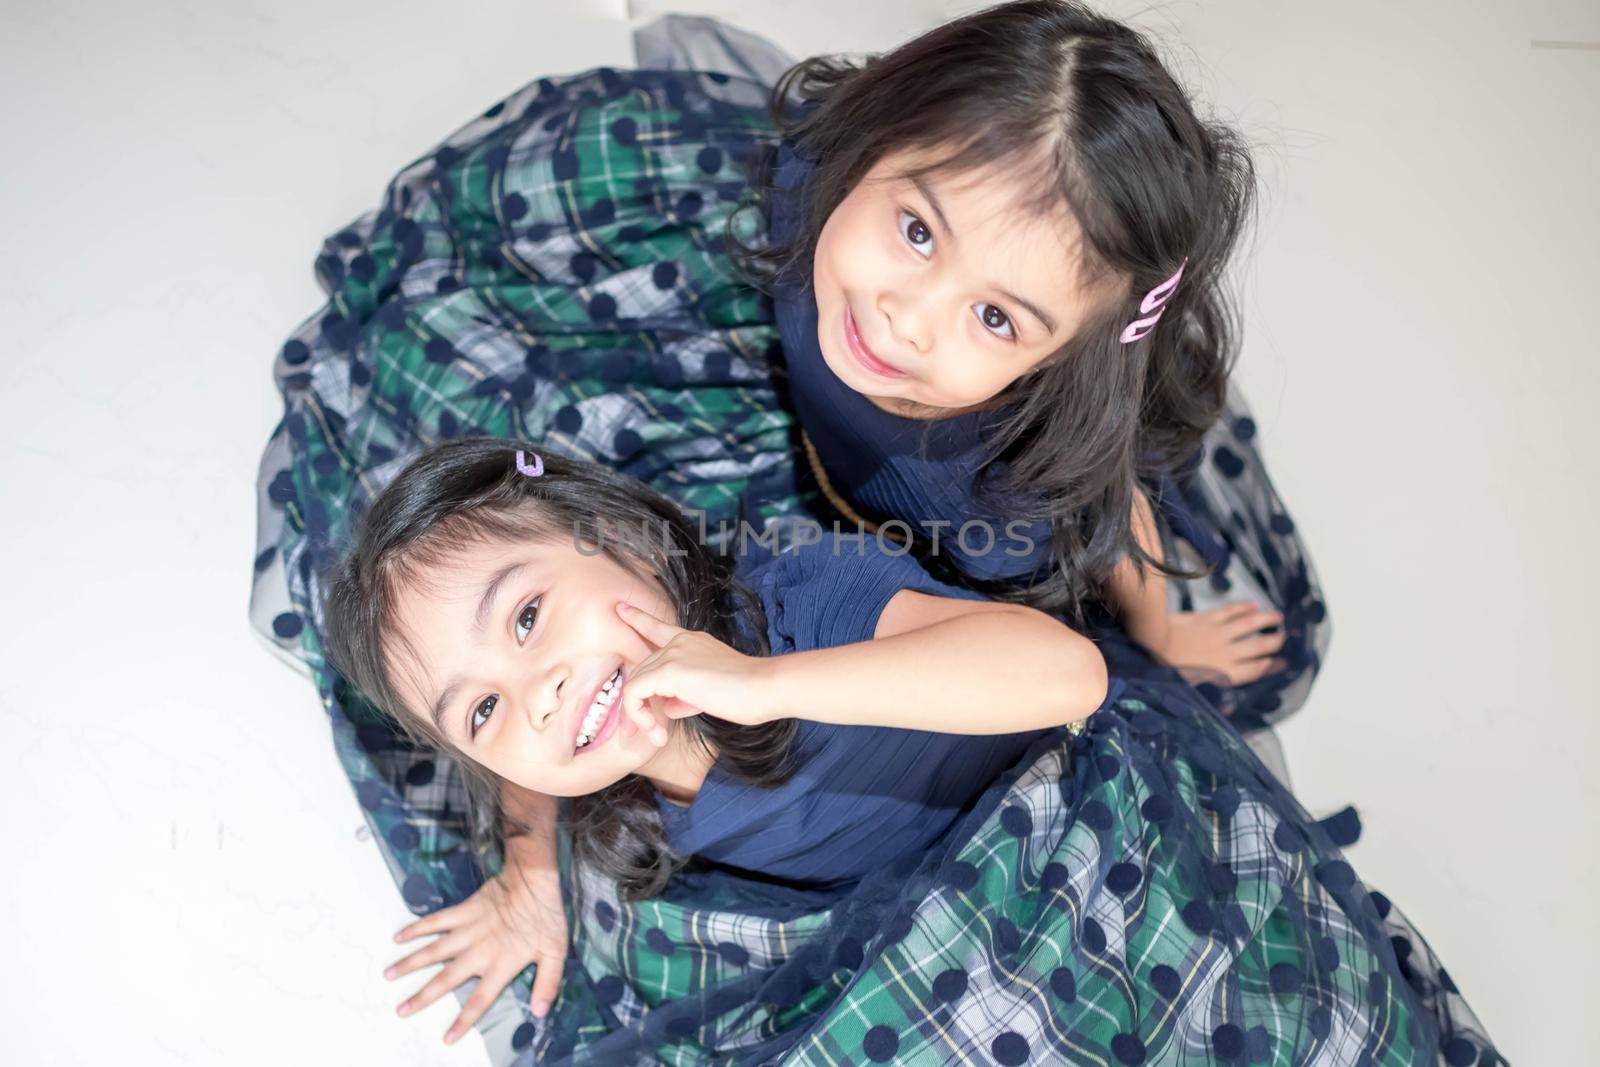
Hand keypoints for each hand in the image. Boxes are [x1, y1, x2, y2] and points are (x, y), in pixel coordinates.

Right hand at [385, 850, 566, 1044]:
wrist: (533, 879)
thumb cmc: (546, 916)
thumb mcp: (556, 953)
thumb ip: (548, 984)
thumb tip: (540, 1012)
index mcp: (501, 964)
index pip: (480, 999)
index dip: (464, 1020)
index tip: (447, 1037)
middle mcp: (479, 951)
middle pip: (446, 979)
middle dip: (423, 996)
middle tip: (401, 1010)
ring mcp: (468, 930)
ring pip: (434, 951)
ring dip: (410, 963)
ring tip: (388, 975)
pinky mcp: (463, 911)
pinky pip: (436, 921)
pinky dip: (417, 928)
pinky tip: (398, 937)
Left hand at [614, 601, 778, 725]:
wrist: (763, 687)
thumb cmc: (747, 693)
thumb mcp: (710, 693)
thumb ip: (685, 696)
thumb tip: (667, 708)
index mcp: (691, 641)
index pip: (658, 627)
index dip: (638, 619)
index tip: (621, 610)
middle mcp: (679, 642)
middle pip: (642, 669)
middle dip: (636, 703)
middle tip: (644, 731)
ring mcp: (673, 654)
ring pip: (636, 683)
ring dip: (639, 715)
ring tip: (656, 737)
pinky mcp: (668, 671)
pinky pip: (635, 694)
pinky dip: (638, 715)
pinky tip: (656, 732)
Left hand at [1154, 602, 1286, 684]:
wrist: (1151, 643)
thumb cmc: (1166, 670)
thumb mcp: (1189, 687)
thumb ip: (1208, 688)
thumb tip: (1222, 710)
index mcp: (1222, 672)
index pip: (1254, 670)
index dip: (1270, 666)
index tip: (1283, 663)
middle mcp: (1226, 652)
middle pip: (1257, 646)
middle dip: (1274, 641)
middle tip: (1285, 637)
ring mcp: (1218, 633)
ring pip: (1248, 624)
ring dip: (1265, 619)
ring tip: (1277, 616)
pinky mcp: (1207, 618)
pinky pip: (1229, 611)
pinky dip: (1242, 607)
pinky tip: (1252, 605)